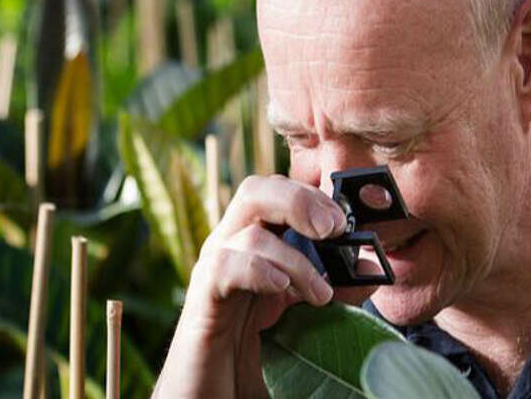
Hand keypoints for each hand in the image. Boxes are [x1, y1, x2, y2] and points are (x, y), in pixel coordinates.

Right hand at [152, 175, 374, 397]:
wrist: (209, 397)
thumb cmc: (252, 358)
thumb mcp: (301, 318)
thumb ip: (330, 290)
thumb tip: (367, 266)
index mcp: (255, 247)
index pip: (278, 194)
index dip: (314, 196)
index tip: (350, 219)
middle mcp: (230, 249)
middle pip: (256, 191)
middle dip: (299, 200)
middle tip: (335, 228)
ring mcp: (212, 272)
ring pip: (247, 229)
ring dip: (295, 259)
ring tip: (319, 295)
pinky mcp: (201, 301)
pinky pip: (223, 266)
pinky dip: (257, 270)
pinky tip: (280, 290)